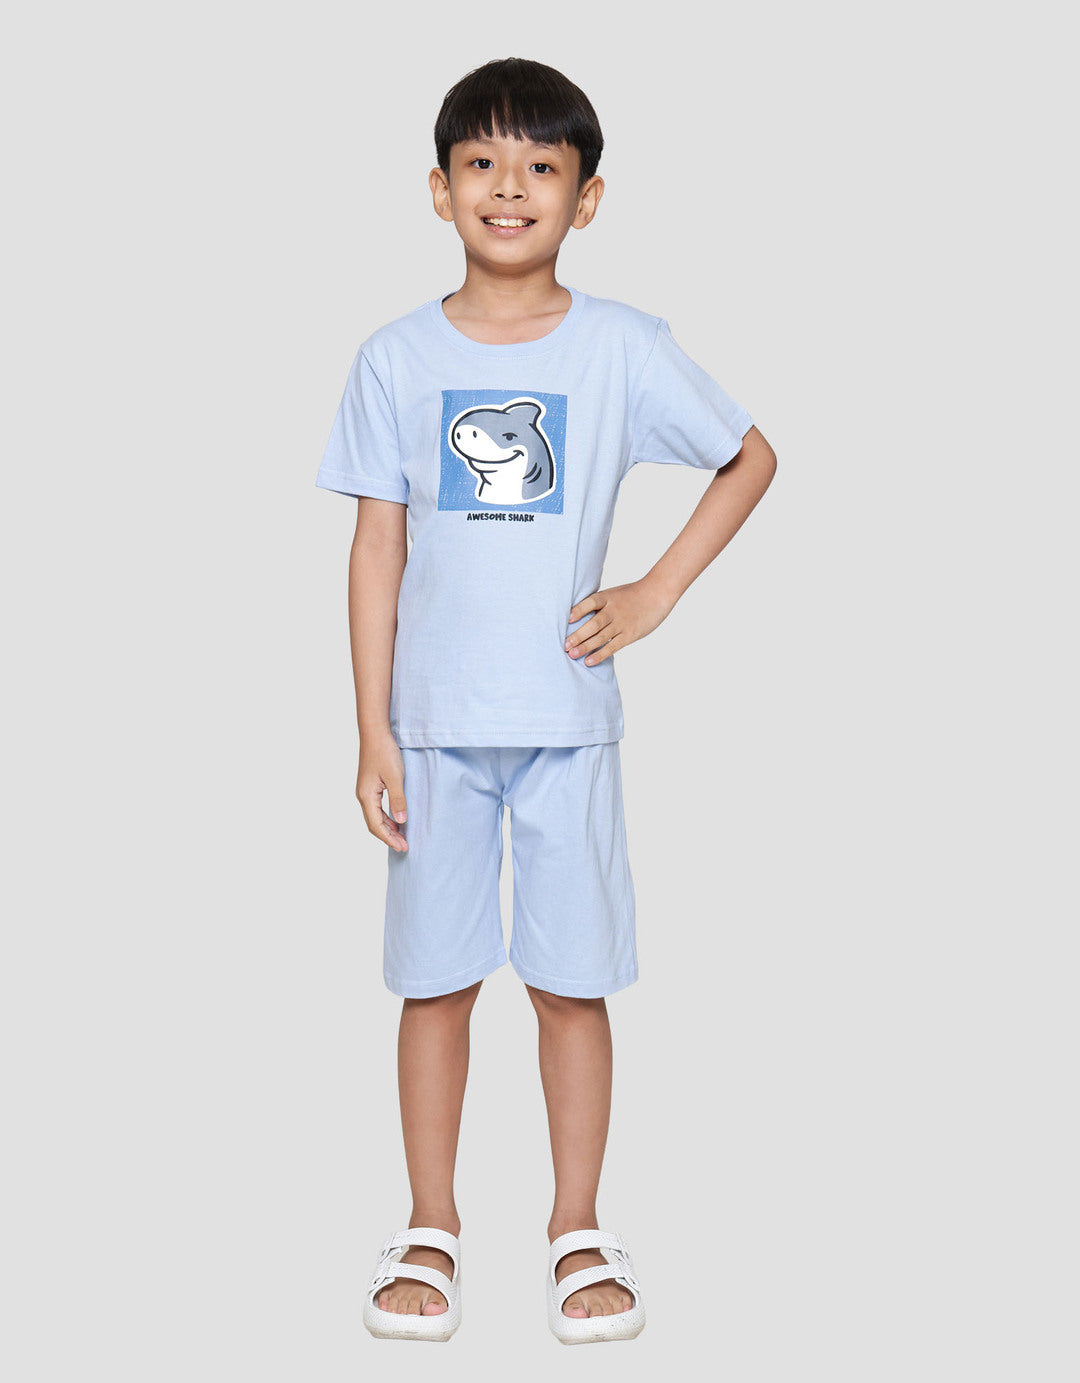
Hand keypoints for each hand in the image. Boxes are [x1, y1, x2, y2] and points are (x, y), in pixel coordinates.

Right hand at [356, 729, 408, 851]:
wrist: (375, 733)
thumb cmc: (384, 752)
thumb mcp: (395, 777)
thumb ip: (398, 800)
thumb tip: (401, 822)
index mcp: (366, 796)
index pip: (376, 825)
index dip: (389, 838)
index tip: (403, 847)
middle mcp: (363, 796)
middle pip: (374, 824)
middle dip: (389, 837)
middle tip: (404, 847)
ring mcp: (366, 791)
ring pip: (375, 817)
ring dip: (388, 828)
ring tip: (402, 837)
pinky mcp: (371, 786)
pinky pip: (377, 808)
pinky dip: (387, 818)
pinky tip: (397, 820)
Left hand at [565, 577, 675, 665]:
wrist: (657, 594)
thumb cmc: (632, 595)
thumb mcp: (614, 593)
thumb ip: (599, 604)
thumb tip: (577, 615)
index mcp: (607, 597)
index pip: (590, 603)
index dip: (578, 611)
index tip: (566, 620)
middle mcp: (613, 610)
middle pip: (593, 624)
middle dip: (577, 635)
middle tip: (564, 645)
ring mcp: (622, 623)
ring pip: (600, 637)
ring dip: (585, 647)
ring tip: (572, 654)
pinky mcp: (629, 635)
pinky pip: (612, 647)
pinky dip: (600, 654)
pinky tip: (589, 661)